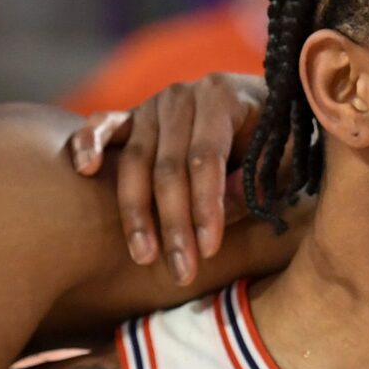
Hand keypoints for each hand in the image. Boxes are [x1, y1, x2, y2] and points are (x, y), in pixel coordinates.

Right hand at [67, 73, 267, 283]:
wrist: (262, 105)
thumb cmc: (277, 138)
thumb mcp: (283, 158)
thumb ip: (259, 179)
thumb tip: (225, 206)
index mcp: (222, 96)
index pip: (206, 159)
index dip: (206, 207)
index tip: (209, 250)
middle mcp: (182, 96)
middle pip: (168, 167)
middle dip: (174, 224)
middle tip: (182, 272)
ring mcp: (152, 105)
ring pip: (134, 162)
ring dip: (136, 213)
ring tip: (144, 256)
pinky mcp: (131, 117)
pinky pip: (103, 126)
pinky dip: (88, 143)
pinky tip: (85, 170)